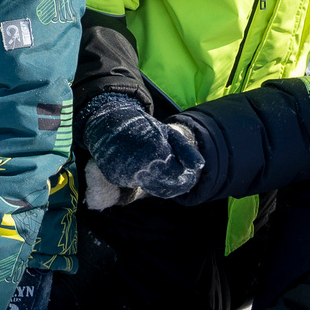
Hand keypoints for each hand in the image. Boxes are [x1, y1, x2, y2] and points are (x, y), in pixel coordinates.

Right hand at [82, 92, 204, 202]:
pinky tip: (139, 165)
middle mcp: (140, 165)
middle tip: (169, 171)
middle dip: (170, 182)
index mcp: (157, 152)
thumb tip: (200, 166)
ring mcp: (125, 172)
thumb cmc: (144, 128)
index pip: (176, 175)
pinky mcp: (114, 176)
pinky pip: (133, 184)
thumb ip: (186, 150)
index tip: (185, 173)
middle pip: (163, 186)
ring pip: (148, 187)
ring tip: (153, 164)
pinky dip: (139, 179)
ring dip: (155, 181)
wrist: (110, 123)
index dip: (183, 176)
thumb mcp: (168, 133)